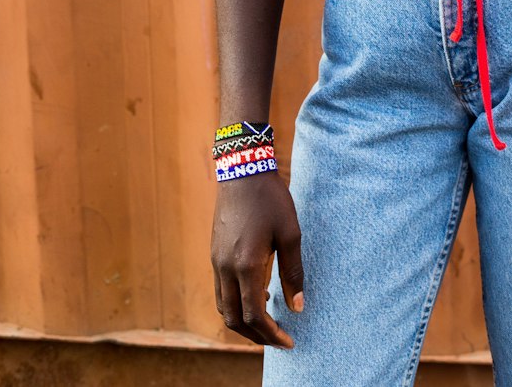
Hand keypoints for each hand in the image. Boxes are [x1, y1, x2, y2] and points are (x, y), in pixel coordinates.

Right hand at [211, 171, 303, 347]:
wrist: (242, 169)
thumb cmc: (270, 199)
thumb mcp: (290, 233)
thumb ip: (293, 272)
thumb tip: (298, 308)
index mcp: (246, 266)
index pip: (254, 316)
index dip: (271, 334)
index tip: (289, 341)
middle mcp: (225, 269)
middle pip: (234, 319)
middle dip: (255, 336)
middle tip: (278, 339)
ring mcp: (216, 262)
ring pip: (224, 308)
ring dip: (243, 322)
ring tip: (267, 321)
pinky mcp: (214, 254)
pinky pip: (221, 291)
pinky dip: (236, 303)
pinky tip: (256, 294)